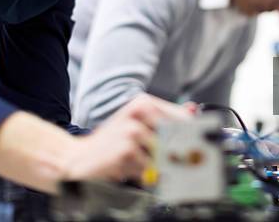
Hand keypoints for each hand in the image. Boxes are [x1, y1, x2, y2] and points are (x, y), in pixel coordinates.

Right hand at [65, 94, 191, 182]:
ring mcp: (133, 130)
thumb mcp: (137, 127)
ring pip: (164, 155)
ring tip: (136, 163)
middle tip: (174, 162)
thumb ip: (165, 121)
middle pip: (178, 136)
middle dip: (177, 153)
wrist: (78, 158)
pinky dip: (142, 174)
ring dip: (155, 165)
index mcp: (143, 103)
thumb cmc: (110, 144)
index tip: (200, 147)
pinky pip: (149, 168)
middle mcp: (139, 112)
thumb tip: (193, 112)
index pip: (183, 118)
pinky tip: (127, 168)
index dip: (194, 135)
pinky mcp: (127, 149)